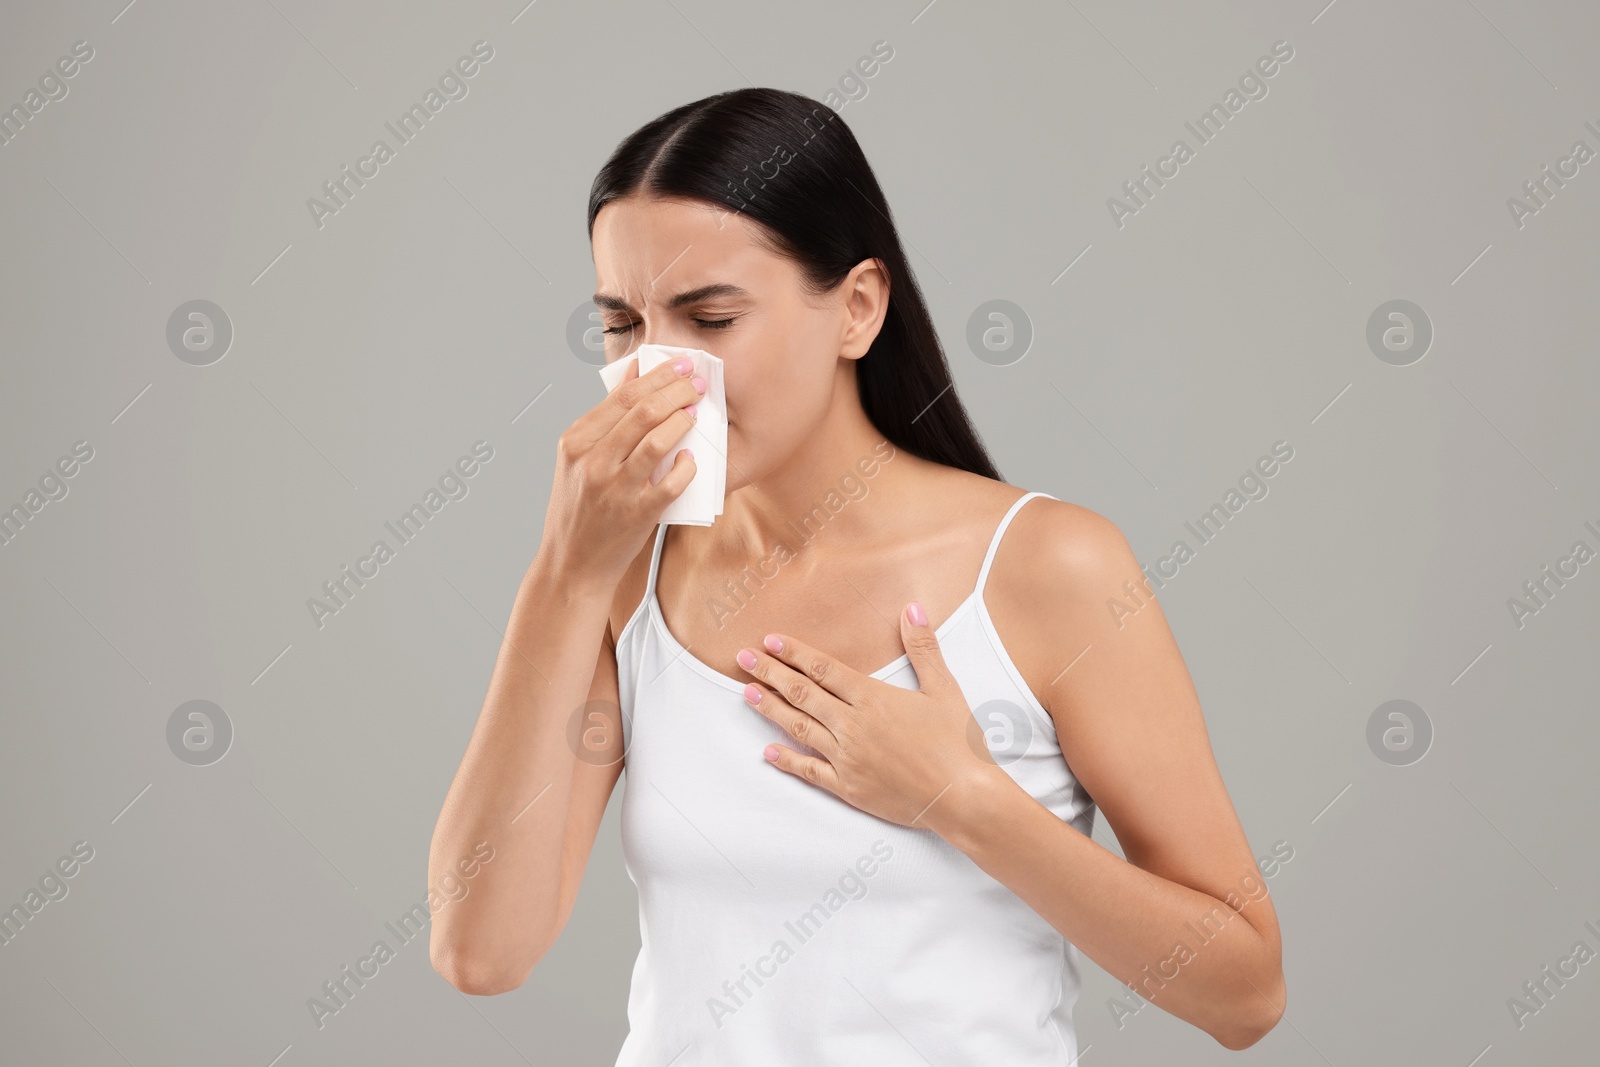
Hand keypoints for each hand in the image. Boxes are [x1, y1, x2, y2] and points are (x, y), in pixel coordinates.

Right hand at [537, 354, 704, 590]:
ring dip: (684, 422)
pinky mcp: (637, 514)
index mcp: (577, 441)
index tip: (684, 364)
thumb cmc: (581, 507)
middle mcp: (593, 461)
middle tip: (699, 385)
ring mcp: (615, 489)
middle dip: (679, 391)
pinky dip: (687, 467)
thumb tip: (635, 372)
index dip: (660, 375)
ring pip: (658, 441)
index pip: (624, 395)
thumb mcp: (579, 458)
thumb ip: (607, 417)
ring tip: (696, 415)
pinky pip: (672, 482)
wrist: (573, 564)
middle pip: (644, 411)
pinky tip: (691, 458)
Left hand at [735, 601, 1000, 833]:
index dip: (795, 654)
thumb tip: (913, 608)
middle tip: (743, 659)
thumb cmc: (957, 742)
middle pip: (803, 694)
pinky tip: (767, 752)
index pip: (824, 670)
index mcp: (873, 699)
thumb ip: (923, 648)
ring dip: (771, 709)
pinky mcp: (849, 787)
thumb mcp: (944, 689)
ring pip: (800, 728)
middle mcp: (853, 726)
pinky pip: (810, 771)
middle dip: (770, 673)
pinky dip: (787, 761)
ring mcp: (847, 758)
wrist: (962, 796)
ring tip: (748, 694)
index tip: (770, 641)